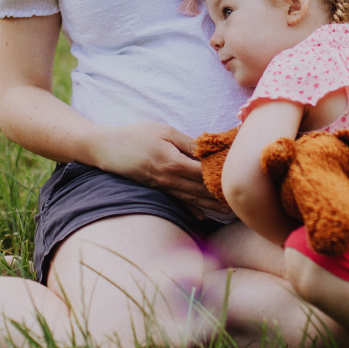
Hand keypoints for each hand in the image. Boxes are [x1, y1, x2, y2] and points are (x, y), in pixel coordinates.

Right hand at [89, 121, 231, 216]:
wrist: (108, 149)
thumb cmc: (136, 135)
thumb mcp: (164, 131)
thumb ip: (187, 142)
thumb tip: (207, 151)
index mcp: (174, 163)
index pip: (205, 173)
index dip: (222, 176)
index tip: (238, 178)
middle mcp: (170, 179)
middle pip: (201, 190)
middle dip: (221, 195)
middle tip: (240, 200)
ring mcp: (163, 186)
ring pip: (192, 198)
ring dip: (211, 205)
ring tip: (228, 211)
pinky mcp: (157, 189)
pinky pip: (178, 201)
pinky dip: (192, 209)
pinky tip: (202, 216)